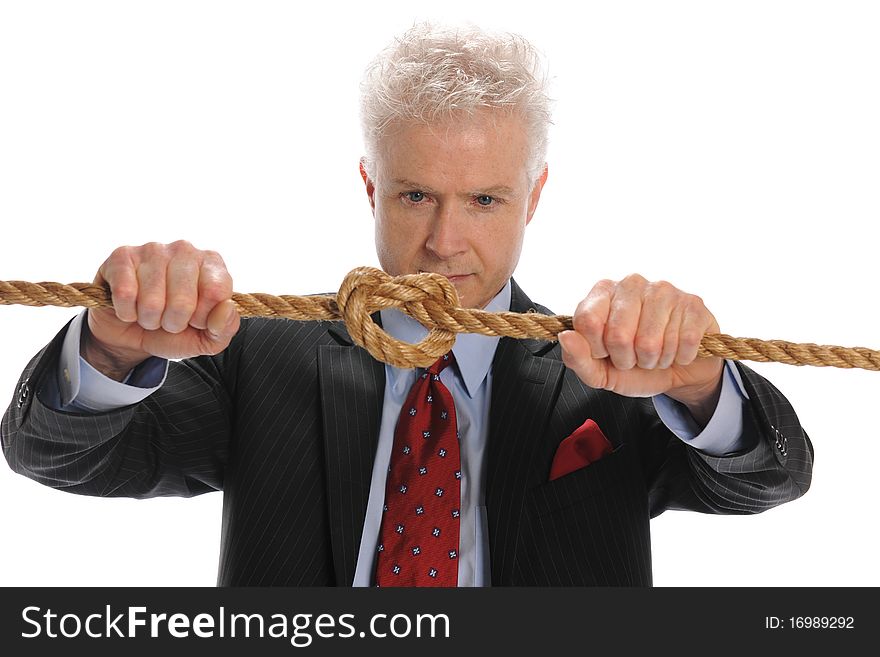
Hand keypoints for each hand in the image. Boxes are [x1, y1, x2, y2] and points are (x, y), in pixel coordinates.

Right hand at [83, 240, 239, 380]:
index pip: (216, 293)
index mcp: (212, 263)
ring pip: (152, 301)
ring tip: (149, 313)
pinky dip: (127, 312)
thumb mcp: (206, 338)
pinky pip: (125, 294)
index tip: (195, 320)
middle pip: (184, 301)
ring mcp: (153, 249)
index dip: (202, 318)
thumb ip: (225, 328)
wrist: (131, 333)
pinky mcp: (122, 256)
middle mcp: (185, 249)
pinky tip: (130, 306)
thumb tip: (226, 308)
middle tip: (168, 319)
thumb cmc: (173, 331)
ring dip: (149, 319)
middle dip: (173, 322)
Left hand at [558, 274, 723, 423]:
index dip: (596, 349)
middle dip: (627, 359)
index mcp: (602, 292)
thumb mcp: (600, 370)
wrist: (679, 369)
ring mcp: (664, 290)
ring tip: (655, 354)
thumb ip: (577, 359)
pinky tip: (676, 349)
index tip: (605, 352)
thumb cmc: (635, 366)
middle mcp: (631, 283)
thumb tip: (565, 337)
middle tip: (634, 357)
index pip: (588, 322)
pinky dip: (678, 357)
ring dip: (654, 361)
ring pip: (651, 343)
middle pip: (619, 335)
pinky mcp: (692, 304)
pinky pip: (682, 344)